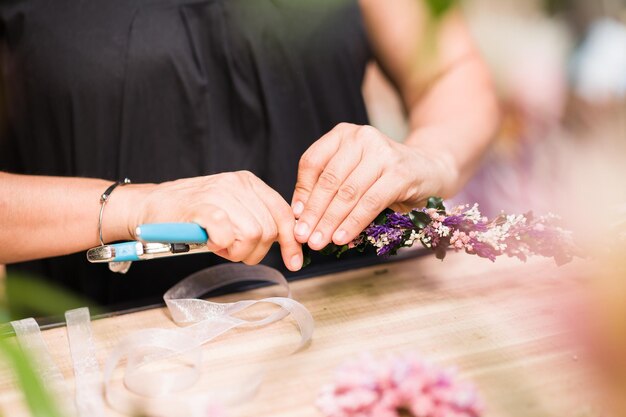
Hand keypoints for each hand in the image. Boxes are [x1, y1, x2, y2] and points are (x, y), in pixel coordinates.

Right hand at [120, 171, 302, 270]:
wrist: (151, 206)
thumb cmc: (193, 214)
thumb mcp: (233, 210)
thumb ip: (258, 219)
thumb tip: (287, 243)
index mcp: (249, 183)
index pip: (284, 213)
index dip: (291, 241)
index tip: (294, 261)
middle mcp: (238, 184)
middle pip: (269, 229)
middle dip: (254, 250)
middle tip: (232, 250)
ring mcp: (220, 194)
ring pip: (253, 234)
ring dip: (236, 250)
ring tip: (219, 245)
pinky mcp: (201, 207)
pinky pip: (227, 235)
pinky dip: (221, 246)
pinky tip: (210, 242)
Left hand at [291, 123, 451, 249]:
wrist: (430, 170)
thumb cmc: (385, 175)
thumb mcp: (354, 173)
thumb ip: (330, 187)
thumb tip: (300, 216)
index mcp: (344, 134)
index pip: (312, 162)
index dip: (302, 192)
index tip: (296, 217)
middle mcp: (362, 137)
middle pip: (329, 180)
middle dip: (314, 213)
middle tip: (303, 237)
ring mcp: (382, 153)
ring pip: (348, 193)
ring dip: (330, 222)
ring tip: (319, 242)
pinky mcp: (400, 173)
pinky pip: (370, 203)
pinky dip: (353, 223)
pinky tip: (342, 238)